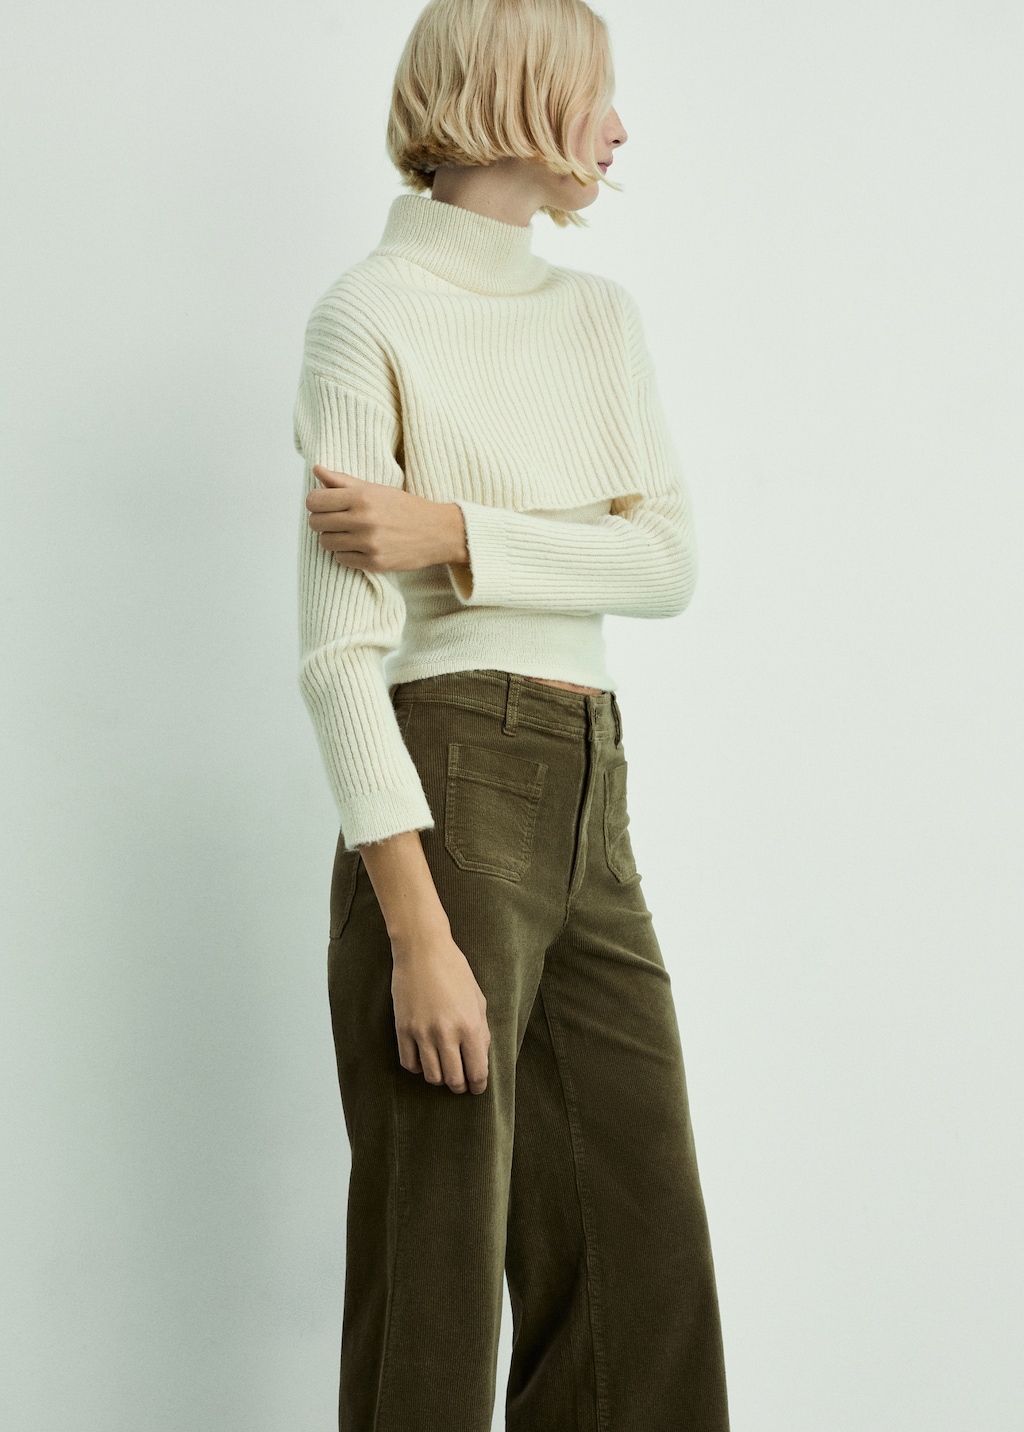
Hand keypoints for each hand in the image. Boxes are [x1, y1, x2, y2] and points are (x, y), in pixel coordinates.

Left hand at [307, 465, 469, 571]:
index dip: (315, 503)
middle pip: (316, 523)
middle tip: (335, 520)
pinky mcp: (374, 562)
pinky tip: (358, 547)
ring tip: (347, 534)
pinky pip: (341, 559)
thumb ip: (343, 481)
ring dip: (332, 539)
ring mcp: (368, 543)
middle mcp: (363, 520)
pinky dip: (345, 554)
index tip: (323, 505)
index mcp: (362, 497)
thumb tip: (316, 469)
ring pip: (326, 543)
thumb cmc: (405, 508)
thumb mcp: (376, 489)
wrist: (438, 532)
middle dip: (321, 521)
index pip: (316, 501)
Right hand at [389, 927, 490, 1094]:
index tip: (477, 1088)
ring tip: (444, 1071)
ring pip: (431, 1076)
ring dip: (440, 1079)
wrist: (422, 949)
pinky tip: (425, 1060)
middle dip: (460, 1086)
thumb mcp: (477, 999)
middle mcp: (446, 1033)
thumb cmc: (455, 971)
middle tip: (461, 1083)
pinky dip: (418, 1068)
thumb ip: (482, 1032)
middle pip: (453, 1080)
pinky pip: (409, 1064)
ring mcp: (422, 1032)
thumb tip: (480, 1060)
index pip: (477, 1071)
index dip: (478, 1085)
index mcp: (469, 1025)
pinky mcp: (402, 1028)